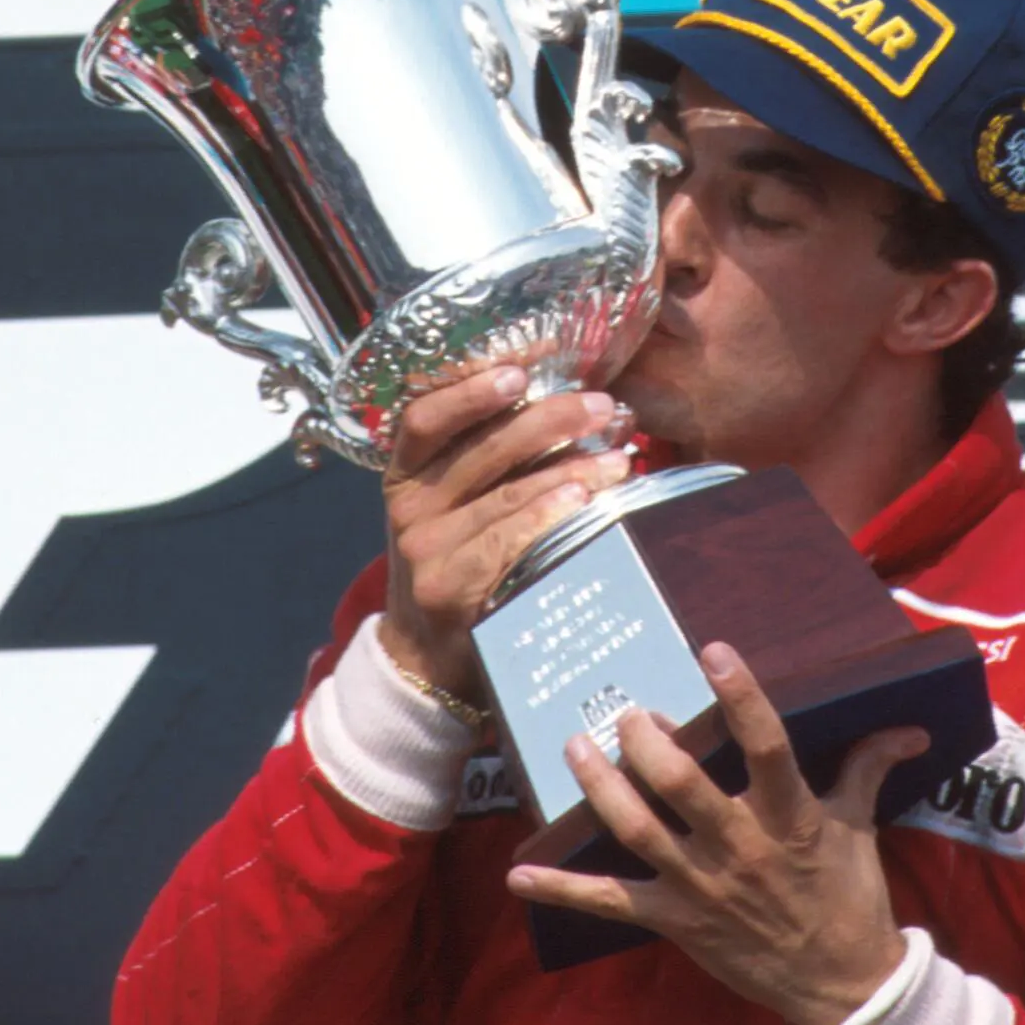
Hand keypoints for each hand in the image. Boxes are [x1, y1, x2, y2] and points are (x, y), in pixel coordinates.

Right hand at [378, 367, 632, 704]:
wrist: (427, 656)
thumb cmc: (457, 563)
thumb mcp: (451, 507)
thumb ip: (486, 460)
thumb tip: (566, 402)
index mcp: (404, 476)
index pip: (424, 418)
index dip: (470, 388)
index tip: (522, 368)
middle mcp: (409, 509)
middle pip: (481, 449)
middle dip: (550, 419)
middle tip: (603, 406)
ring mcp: (426, 551)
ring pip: (506, 495)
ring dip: (571, 469)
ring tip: (620, 456)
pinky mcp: (451, 589)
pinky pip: (508, 542)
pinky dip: (549, 516)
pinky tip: (587, 502)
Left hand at [506, 642, 930, 1024]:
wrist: (844, 986)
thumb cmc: (850, 898)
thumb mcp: (859, 827)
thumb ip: (868, 767)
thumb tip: (909, 726)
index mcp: (789, 814)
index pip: (766, 743)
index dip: (740, 696)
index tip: (712, 650)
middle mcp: (740, 845)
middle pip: (681, 784)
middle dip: (645, 742)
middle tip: (628, 714)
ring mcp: (702, 885)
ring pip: (638, 829)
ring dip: (600, 787)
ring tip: (575, 749)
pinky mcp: (677, 921)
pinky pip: (610, 902)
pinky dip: (562, 888)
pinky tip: (518, 874)